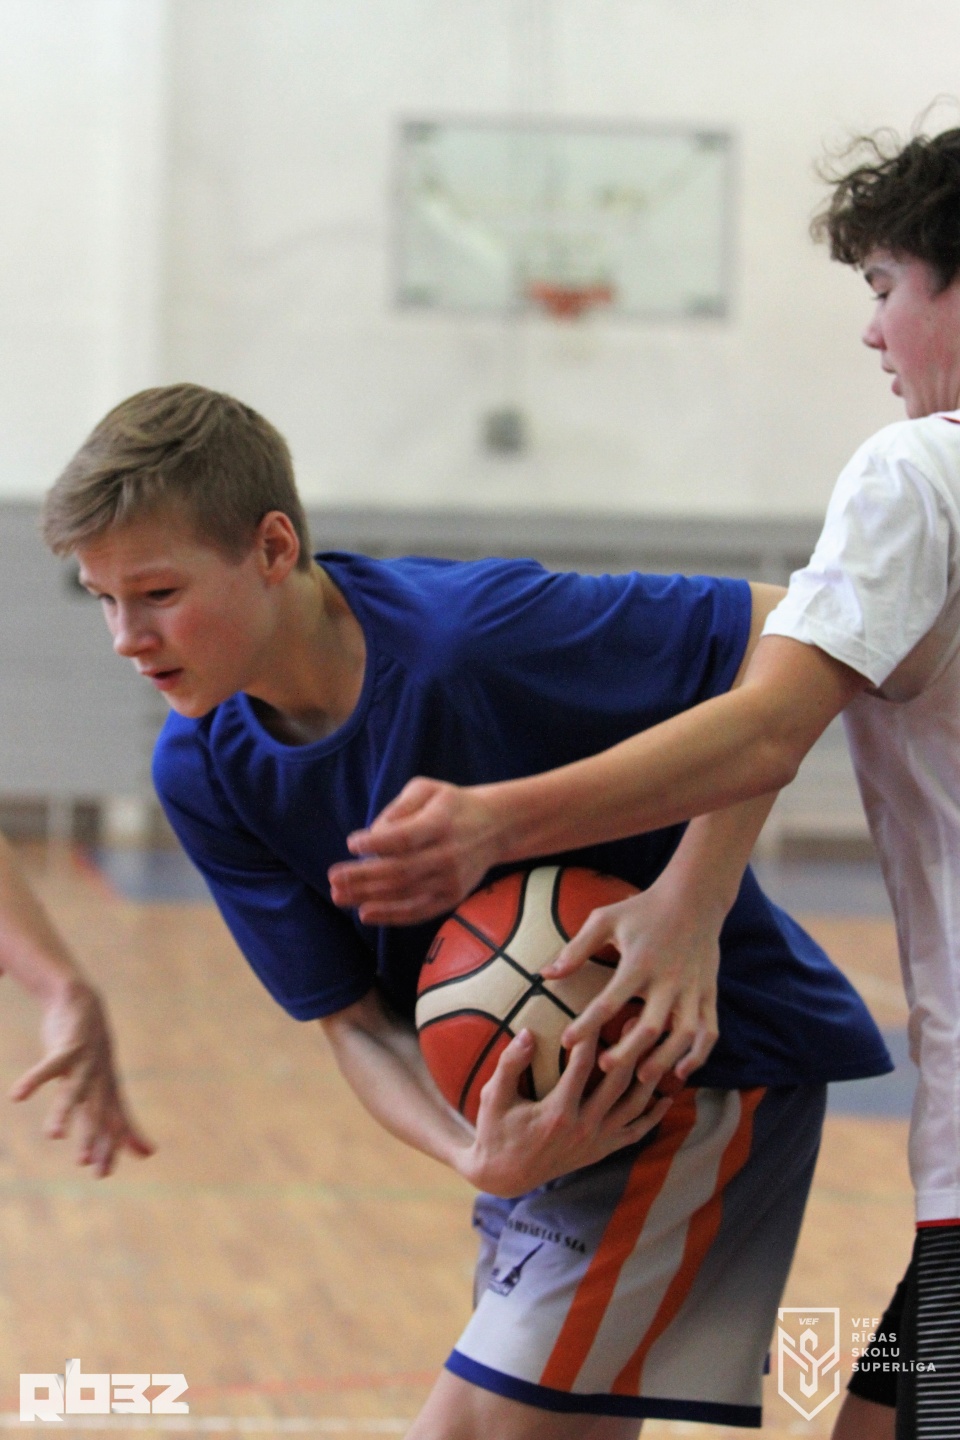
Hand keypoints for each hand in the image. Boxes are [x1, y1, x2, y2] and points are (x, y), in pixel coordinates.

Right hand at [10, 979, 154, 1176]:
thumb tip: (147, 1152)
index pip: (113, 1123)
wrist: (83, 1002)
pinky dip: (34, 1079)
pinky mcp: (68, 1046)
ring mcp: (86, 1061)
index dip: (109, 1146)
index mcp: (108, 1090)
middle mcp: (101, 1078)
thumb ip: (117, 1119)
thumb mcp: (105, 1086)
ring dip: (64, 1111)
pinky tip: (18, 1095)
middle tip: (83, 1161)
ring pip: (74, 1090)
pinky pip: (50, 1065)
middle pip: (98, 1110)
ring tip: (53, 1135)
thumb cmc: (93, 1053)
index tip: (102, 1174)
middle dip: (93, 1135)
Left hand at [328, 777, 501, 923]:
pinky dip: (390, 916)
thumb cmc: (451, 804)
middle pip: (399, 871)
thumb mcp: (426, 789)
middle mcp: (449, 854)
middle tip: (333, 877)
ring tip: (339, 896)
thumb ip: (398, 807)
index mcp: (442, 823)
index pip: (405, 838)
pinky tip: (365, 913)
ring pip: (405, 894)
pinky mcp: (452, 897)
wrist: (496, 826)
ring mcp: (451, 880)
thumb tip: (373, 835)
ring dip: (368, 897)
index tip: (351, 843)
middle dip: (361, 876)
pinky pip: (418, 911)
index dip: (375, 843)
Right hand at [454, 1028, 671, 1196]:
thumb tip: (527, 1032)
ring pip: (634, 1106)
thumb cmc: (496, 1131)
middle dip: (630, 1048)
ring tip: (658, 1046)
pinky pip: (636, 1133)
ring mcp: (596, 1142)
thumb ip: (510, 1064)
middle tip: (638, 1019)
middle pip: (618, 1082)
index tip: (600, 1008)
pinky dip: (653, 1115)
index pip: (583, 1066)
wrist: (504, 1176)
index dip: (592, 1035)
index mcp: (558, 1113)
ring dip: (649, 1076)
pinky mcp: (602, 1151)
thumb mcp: (494, 1098)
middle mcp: (583, 1128)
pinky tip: (666, 1096)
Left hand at [541, 881, 721, 1089]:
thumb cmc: (641, 909)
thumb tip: (545, 974)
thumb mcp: (604, 920)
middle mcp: (668, 978)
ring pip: (684, 1035)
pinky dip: (698, 1055)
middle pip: (651, 1026)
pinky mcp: (709, 993)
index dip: (586, 1024)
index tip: (566, 1041)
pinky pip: (709, 1031)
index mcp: (639, 962)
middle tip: (605, 1068)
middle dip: (628, 1052)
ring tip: (642, 1077)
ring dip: (664, 1059)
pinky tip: (680, 1071)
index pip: (609, 1000)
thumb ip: (576, 949)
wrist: (694, 897)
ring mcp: (692, 988)